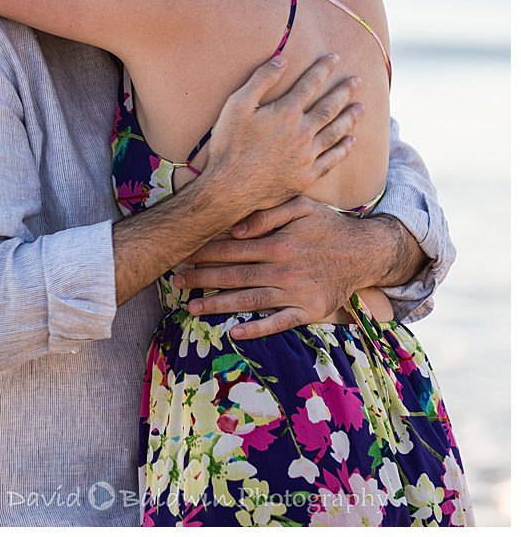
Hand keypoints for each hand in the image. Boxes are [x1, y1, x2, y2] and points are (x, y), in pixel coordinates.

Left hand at [173, 199, 405, 338]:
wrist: (365, 252)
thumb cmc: (328, 226)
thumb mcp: (300, 206)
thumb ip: (266, 214)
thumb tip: (235, 229)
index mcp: (277, 244)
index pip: (231, 250)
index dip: (204, 252)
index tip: (181, 255)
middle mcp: (282, 271)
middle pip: (233, 276)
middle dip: (201, 279)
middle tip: (176, 282)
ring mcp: (295, 294)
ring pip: (249, 301)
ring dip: (219, 306)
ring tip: (193, 308)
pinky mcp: (308, 311)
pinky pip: (279, 323)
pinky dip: (256, 329)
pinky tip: (234, 333)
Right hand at [191, 51, 360, 221]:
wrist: (231, 186)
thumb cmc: (229, 143)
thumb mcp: (237, 105)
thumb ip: (260, 80)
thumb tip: (281, 59)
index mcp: (285, 113)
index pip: (309, 85)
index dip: (322, 69)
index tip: (334, 57)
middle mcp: (302, 132)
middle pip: (329, 107)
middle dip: (344, 91)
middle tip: (358, 81)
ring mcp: (308, 155)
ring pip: (335, 132)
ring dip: (350, 118)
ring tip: (362, 108)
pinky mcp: (308, 175)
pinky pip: (333, 159)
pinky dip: (344, 148)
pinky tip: (352, 140)